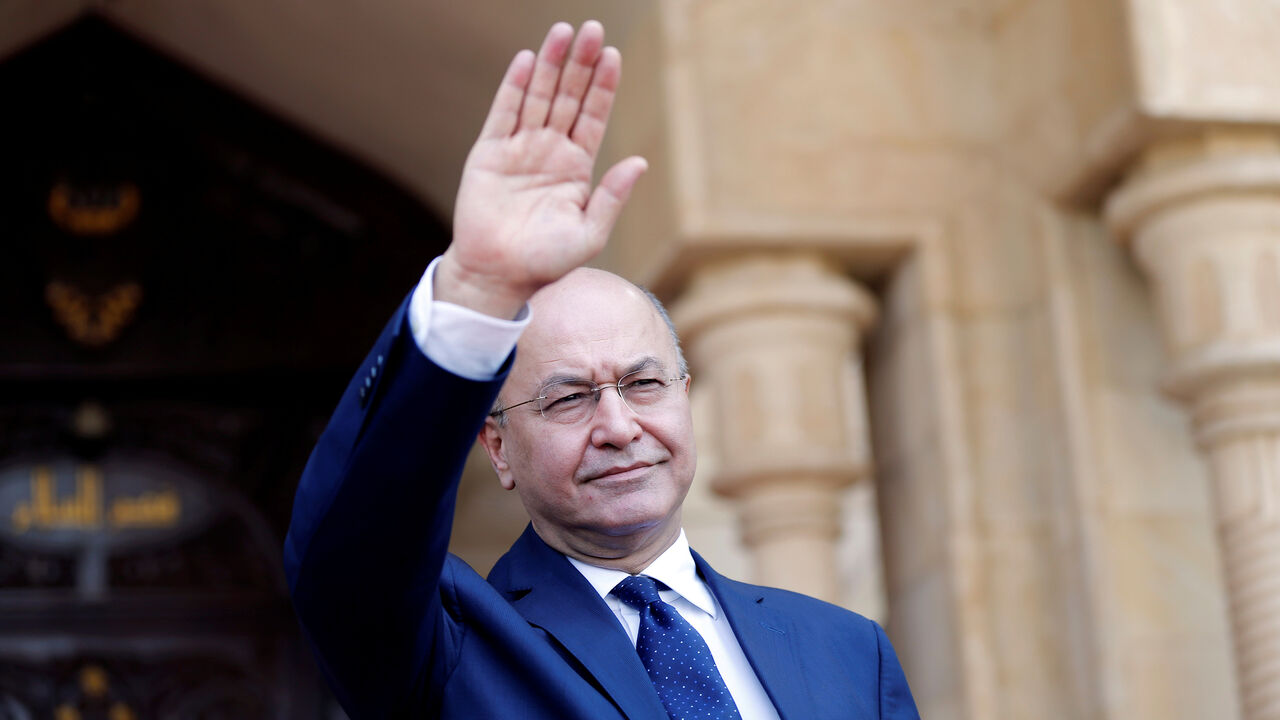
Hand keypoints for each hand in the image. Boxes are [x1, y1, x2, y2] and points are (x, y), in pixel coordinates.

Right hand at [438, 21, 647, 318]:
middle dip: (581, 64)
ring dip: (551, 65)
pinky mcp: (489, 153)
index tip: (613, 56)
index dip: (603, 86)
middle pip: (568, 97)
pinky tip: (529, 60)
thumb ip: (612, 197)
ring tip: (563, 32)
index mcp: (576, 168)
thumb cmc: (546, 262)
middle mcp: (549, 151)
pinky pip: (504, 112)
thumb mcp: (589, 234)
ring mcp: (519, 149)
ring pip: (538, 97)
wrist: (497, 275)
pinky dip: (516, 86)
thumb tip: (640, 162)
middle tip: (592, 30)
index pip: (593, 116)